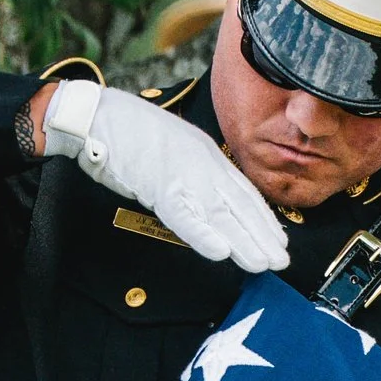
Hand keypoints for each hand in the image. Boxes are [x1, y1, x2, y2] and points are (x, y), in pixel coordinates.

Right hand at [38, 81, 287, 273]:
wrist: (99, 117)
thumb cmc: (130, 132)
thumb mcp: (174, 148)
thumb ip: (192, 169)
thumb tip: (206, 194)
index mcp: (206, 154)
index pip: (243, 191)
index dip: (262, 217)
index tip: (278, 237)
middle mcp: (202, 165)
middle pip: (239, 206)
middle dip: (262, 236)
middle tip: (280, 260)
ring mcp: (183, 176)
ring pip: (221, 215)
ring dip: (244, 242)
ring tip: (262, 264)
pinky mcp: (159, 187)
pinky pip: (185, 217)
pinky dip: (204, 235)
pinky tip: (222, 252)